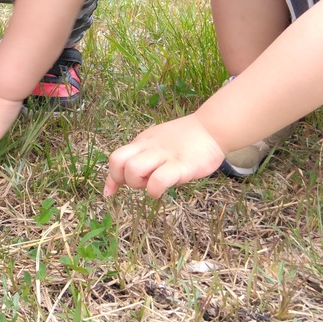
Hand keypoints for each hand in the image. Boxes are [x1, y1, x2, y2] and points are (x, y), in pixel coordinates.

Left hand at [104, 114, 225, 197]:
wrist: (212, 128)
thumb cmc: (186, 139)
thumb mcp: (158, 143)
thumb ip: (143, 155)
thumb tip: (129, 173)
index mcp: (142, 142)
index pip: (115, 158)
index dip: (111, 178)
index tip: (109, 193)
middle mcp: (148, 147)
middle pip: (117, 162)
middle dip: (123, 179)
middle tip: (141, 183)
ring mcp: (163, 155)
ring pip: (133, 169)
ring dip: (138, 184)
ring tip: (152, 184)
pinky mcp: (180, 165)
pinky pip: (159, 179)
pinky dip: (154, 190)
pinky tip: (161, 191)